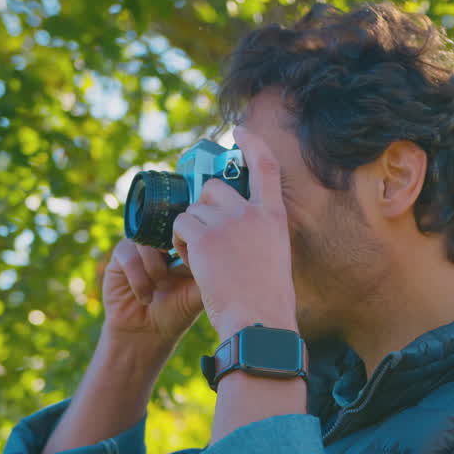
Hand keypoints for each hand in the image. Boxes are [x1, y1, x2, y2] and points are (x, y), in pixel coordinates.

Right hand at [101, 237, 203, 346]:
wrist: (146, 332)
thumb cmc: (176, 312)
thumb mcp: (198, 294)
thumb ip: (208, 274)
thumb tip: (218, 255)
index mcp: (183, 246)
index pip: (188, 228)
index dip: (190, 242)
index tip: (191, 265)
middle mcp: (161, 242)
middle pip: (166, 229)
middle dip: (172, 251)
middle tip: (176, 271)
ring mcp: (140, 247)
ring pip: (147, 243)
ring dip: (155, 269)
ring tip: (160, 288)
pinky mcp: (120, 256)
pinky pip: (129, 257)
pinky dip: (139, 279)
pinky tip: (145, 297)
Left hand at [171, 127, 297, 340]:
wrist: (258, 322)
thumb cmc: (266, 302)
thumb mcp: (274, 258)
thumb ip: (258, 235)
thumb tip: (236, 226)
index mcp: (274, 218)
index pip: (266, 167)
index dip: (251, 144)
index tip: (239, 130)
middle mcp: (252, 214)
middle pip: (215, 189)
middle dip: (203, 208)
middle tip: (203, 236)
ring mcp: (228, 224)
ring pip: (193, 210)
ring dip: (190, 230)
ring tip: (201, 259)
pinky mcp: (204, 238)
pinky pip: (180, 226)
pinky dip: (179, 242)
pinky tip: (191, 262)